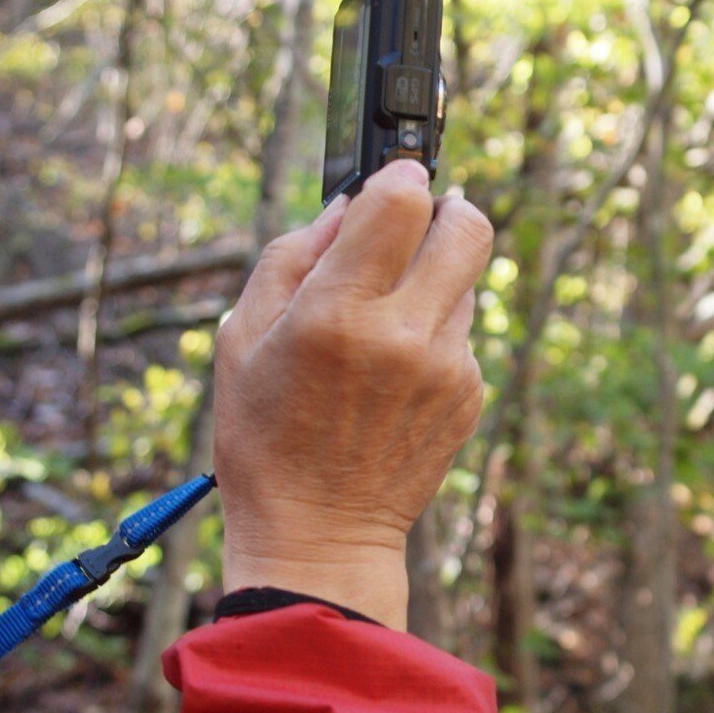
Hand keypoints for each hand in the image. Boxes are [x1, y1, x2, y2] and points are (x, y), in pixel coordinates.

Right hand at [213, 159, 493, 628]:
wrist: (320, 534)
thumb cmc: (266, 436)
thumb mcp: (243, 338)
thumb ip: (291, 256)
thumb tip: (346, 205)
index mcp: (338, 313)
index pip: (401, 201)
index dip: (399, 178)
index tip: (391, 181)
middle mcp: (404, 334)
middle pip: (468, 225)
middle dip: (444, 210)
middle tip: (415, 224)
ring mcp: (447, 368)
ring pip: (466, 280)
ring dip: (434, 278)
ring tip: (385, 318)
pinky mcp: (469, 395)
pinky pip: (463, 332)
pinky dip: (435, 331)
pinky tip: (393, 372)